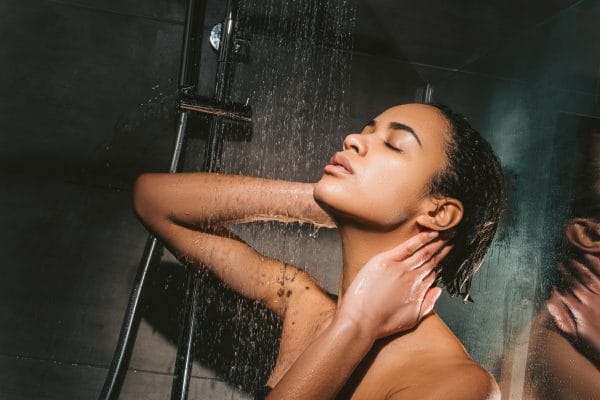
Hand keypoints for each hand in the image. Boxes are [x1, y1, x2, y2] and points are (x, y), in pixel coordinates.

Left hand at [336, 231, 451, 339]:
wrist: (360, 322)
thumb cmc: (382, 323)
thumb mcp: (412, 319)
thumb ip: (428, 304)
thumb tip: (438, 290)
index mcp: (419, 290)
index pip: (434, 271)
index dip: (443, 261)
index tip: (450, 252)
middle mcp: (413, 278)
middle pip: (432, 259)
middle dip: (444, 248)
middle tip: (454, 238)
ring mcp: (399, 268)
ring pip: (423, 252)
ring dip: (437, 242)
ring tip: (447, 233)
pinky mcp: (385, 261)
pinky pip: (407, 246)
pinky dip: (421, 239)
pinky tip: (431, 233)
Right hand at [547, 254, 599, 358]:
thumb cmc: (597, 345)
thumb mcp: (578, 338)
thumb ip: (563, 321)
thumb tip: (549, 304)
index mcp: (581, 312)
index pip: (565, 295)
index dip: (557, 287)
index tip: (551, 280)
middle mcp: (592, 302)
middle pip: (575, 284)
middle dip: (566, 273)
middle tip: (559, 263)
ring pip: (589, 278)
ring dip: (579, 268)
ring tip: (572, 260)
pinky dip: (597, 266)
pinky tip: (591, 258)